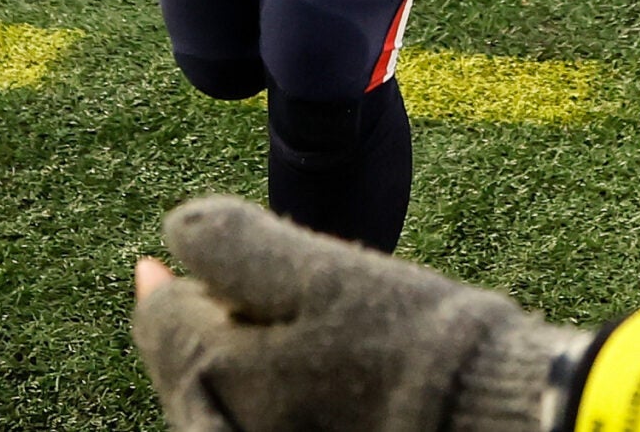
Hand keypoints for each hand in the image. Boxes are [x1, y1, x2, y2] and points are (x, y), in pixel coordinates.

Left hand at [132, 194, 588, 431]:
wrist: (478, 418)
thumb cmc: (405, 341)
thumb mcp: (323, 272)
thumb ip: (237, 245)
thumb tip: (177, 228)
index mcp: (213, 372)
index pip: (161, 320)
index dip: (169, 281)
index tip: (165, 263)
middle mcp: (219, 425)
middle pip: (180, 368)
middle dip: (195, 325)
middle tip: (214, 295)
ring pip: (209, 404)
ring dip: (221, 364)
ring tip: (260, 334)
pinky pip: (246, 424)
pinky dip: (253, 400)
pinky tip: (288, 380)